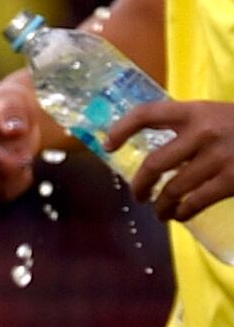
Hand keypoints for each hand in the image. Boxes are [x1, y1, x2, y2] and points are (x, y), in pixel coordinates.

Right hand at [0, 75, 49, 201]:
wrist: (22, 113)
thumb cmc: (14, 100)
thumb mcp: (13, 97)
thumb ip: (12, 111)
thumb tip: (15, 131)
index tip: (2, 157)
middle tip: (25, 160)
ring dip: (5, 180)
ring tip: (27, 162)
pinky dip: (11, 188)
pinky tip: (25, 174)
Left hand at [125, 98, 233, 220]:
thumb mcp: (220, 114)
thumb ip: (192, 125)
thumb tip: (159, 149)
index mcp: (196, 111)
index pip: (147, 114)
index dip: (121, 129)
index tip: (106, 145)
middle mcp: (203, 132)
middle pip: (154, 163)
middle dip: (140, 183)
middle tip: (137, 194)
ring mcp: (218, 157)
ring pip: (173, 188)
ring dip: (161, 204)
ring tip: (160, 211)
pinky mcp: (231, 180)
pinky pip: (195, 202)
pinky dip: (183, 212)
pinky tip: (180, 216)